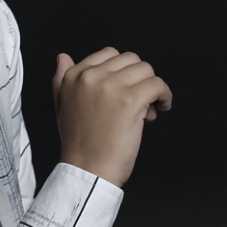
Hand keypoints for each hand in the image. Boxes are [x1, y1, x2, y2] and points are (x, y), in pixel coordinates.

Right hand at [53, 48, 171, 188]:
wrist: (88, 171)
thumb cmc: (79, 144)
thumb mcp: (62, 106)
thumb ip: (61, 79)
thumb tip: (63, 57)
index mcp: (74, 76)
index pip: (110, 54)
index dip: (123, 72)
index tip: (125, 90)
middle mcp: (91, 76)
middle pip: (131, 60)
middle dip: (138, 79)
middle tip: (138, 103)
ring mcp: (111, 87)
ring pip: (146, 70)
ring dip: (152, 88)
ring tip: (147, 110)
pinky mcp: (130, 101)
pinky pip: (157, 85)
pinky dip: (164, 96)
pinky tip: (160, 109)